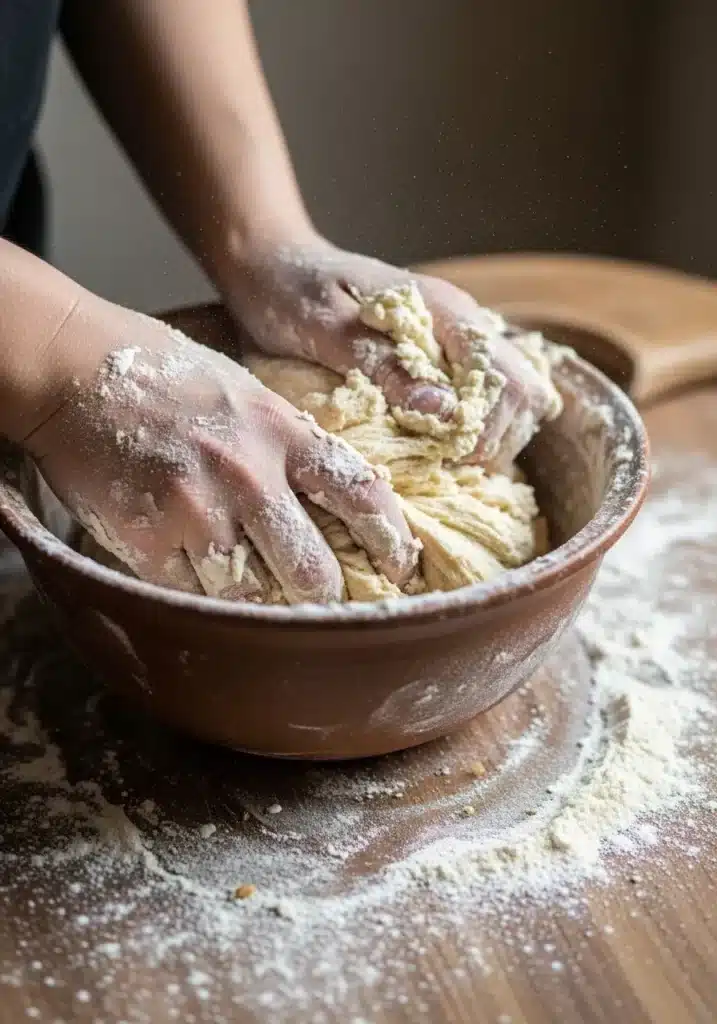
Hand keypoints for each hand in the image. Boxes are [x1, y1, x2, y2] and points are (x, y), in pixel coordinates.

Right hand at [25, 298, 417, 603]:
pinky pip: (197, 596)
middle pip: (314, 570)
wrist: (77, 370)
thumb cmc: (166, 376)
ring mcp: (199, 511)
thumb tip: (336, 493)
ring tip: (271, 606)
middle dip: (328, 596)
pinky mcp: (151, 541)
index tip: (399, 565)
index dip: (391, 540)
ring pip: (257, 597)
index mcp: (282, 431)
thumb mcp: (247, 392)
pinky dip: (208, 600)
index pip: (361, 493)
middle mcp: (249, 474)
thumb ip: (290, 441)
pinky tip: (209, 587)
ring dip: (267, 607)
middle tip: (332, 604)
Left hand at [227, 236, 559, 464]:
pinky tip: (438, 442)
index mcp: (443, 311)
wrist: (270, 261)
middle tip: (447, 465)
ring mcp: (453, 336)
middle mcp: (461, 320)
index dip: (490, 432)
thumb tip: (444, 410)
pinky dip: (472, 425)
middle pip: (524, 392)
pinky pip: (480, 393)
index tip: (447, 459)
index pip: (510, 381)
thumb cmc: (290, 290)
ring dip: (489, 435)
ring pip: (512, 395)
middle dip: (496, 440)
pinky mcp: (437, 351)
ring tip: (444, 458)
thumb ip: (381, 364)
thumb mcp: (324, 328)